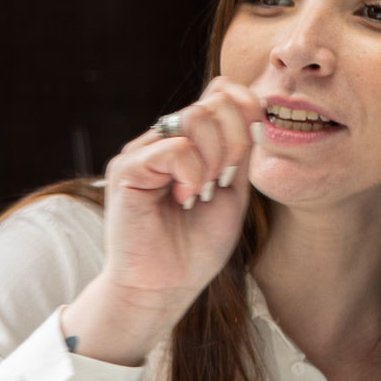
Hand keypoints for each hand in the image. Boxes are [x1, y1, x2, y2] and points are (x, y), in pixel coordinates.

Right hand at [62, 76, 268, 364]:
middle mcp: (164, 139)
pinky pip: (176, 148)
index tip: (250, 153)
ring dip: (213, 159)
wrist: (163, 287)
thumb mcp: (232, 193)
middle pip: (213, 102)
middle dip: (234, 143)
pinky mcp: (127, 167)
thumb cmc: (196, 248)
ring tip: (201, 194)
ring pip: (195, 119)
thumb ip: (241, 151)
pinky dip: (192, 174)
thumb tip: (253, 108)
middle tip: (222, 183)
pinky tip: (184, 199)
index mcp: (190, 142)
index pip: (220, 92)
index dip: (246, 108)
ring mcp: (143, 150)